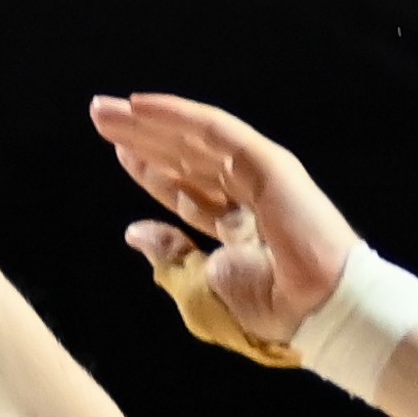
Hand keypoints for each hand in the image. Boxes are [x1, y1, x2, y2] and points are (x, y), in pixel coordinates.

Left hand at [89, 93, 360, 345]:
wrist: (316, 310)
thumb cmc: (268, 310)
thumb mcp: (198, 286)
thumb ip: (170, 255)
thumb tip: (135, 232)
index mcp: (238, 229)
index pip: (186, 191)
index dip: (152, 171)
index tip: (118, 152)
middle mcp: (249, 196)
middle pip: (185, 158)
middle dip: (142, 137)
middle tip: (100, 114)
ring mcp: (261, 175)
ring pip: (194, 139)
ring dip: (148, 121)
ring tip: (106, 108)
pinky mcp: (267, 162)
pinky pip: (214, 130)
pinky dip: (176, 115)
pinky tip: (141, 106)